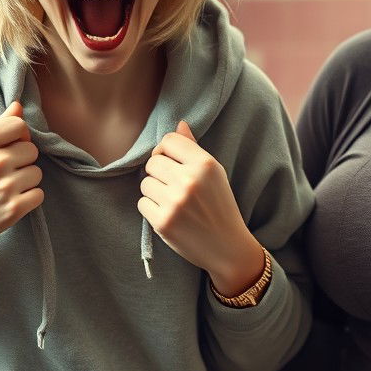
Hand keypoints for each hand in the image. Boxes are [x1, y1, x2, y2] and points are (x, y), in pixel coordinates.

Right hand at [0, 101, 43, 267]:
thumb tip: (18, 106)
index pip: (19, 125)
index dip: (16, 135)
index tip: (8, 146)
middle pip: (31, 149)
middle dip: (21, 159)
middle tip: (3, 171)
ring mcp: (4, 187)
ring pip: (37, 172)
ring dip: (25, 179)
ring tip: (5, 186)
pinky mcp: (13, 210)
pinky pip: (39, 194)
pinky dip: (28, 198)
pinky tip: (10, 200)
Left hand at [138, 121, 262, 292]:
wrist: (228, 247)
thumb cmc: (220, 206)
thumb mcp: (215, 174)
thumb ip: (193, 149)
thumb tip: (179, 124)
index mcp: (205, 164)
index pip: (169, 141)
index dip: (165, 151)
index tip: (170, 163)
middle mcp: (190, 180)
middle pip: (153, 162)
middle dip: (158, 173)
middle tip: (173, 187)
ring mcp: (175, 202)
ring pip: (145, 183)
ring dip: (154, 192)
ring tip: (174, 203)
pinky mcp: (163, 222)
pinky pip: (142, 204)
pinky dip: (152, 210)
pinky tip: (169, 216)